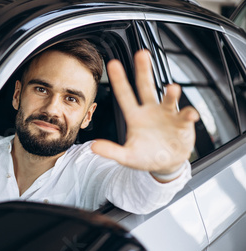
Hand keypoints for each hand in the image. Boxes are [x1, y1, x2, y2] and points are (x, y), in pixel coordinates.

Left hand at [91, 50, 198, 176]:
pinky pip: (186, 116)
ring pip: (168, 99)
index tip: (113, 64)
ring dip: (170, 94)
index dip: (119, 80)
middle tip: (142, 54)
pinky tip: (190, 115)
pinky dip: (189, 115)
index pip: (124, 95)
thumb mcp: (127, 156)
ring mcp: (167, 115)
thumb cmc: (145, 156)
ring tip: (172, 88)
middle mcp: (151, 111)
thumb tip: (93, 147)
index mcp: (135, 116)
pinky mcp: (182, 124)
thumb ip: (111, 151)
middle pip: (146, 87)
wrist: (166, 164)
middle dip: (144, 71)